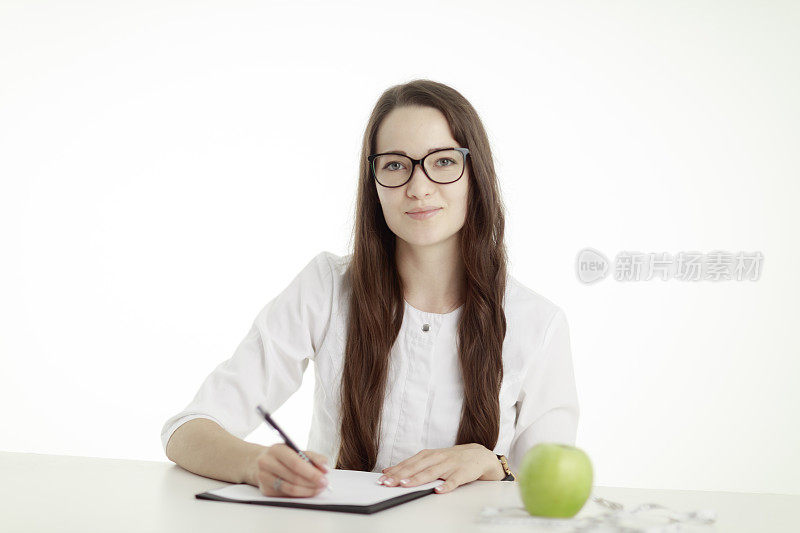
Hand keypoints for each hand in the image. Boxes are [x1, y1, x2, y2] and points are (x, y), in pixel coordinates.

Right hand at [250, 444, 329, 497]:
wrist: (258, 462)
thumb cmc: (283, 456)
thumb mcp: (296, 450)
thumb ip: (313, 457)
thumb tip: (325, 469)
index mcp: (277, 449)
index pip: (296, 463)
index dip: (312, 473)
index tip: (324, 478)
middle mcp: (267, 462)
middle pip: (293, 478)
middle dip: (312, 483)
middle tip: (324, 485)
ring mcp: (263, 477)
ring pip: (290, 489)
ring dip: (307, 491)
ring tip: (317, 489)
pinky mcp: (264, 490)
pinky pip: (285, 495)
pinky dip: (299, 495)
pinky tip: (306, 491)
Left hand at [377, 443, 499, 493]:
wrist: (478, 455)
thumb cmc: (451, 459)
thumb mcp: (430, 459)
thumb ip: (411, 465)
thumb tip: (388, 470)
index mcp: (428, 455)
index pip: (408, 463)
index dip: (395, 471)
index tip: (383, 479)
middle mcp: (437, 458)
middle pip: (417, 467)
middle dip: (401, 475)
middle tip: (388, 483)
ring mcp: (450, 465)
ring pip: (432, 472)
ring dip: (419, 478)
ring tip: (407, 484)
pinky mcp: (462, 473)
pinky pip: (453, 480)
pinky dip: (446, 485)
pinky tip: (439, 491)